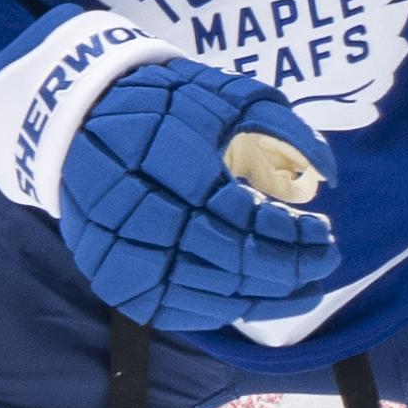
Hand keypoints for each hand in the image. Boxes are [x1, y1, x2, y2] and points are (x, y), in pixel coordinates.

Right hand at [56, 58, 341, 332]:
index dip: (294, 237)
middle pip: (236, 266)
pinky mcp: (116, 281)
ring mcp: (127, 257)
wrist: (78, 118)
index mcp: (177, 169)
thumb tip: (329, 177)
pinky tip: (252, 297)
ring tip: (302, 287)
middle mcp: (147, 219)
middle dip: (290, 269)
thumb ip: (285, 131)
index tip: (324, 231)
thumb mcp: (229, 96)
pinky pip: (179, 310)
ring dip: (264, 298)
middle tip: (325, 261)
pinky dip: (221, 308)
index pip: (250, 224)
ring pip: (211, 297)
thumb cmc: (164, 103)